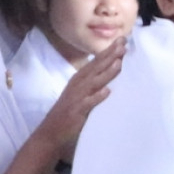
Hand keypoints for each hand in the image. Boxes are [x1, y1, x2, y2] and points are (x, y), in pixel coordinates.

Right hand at [33, 38, 125, 158]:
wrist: (50, 134)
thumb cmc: (68, 113)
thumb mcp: (79, 93)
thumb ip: (92, 82)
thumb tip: (109, 70)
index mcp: (79, 80)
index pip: (96, 62)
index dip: (108, 51)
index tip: (122, 40)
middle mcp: (77, 85)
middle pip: (96, 67)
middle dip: (110, 55)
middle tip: (123, 43)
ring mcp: (76, 98)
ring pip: (94, 82)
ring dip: (106, 72)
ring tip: (119, 62)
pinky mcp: (76, 112)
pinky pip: (88, 103)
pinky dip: (97, 97)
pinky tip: (107, 91)